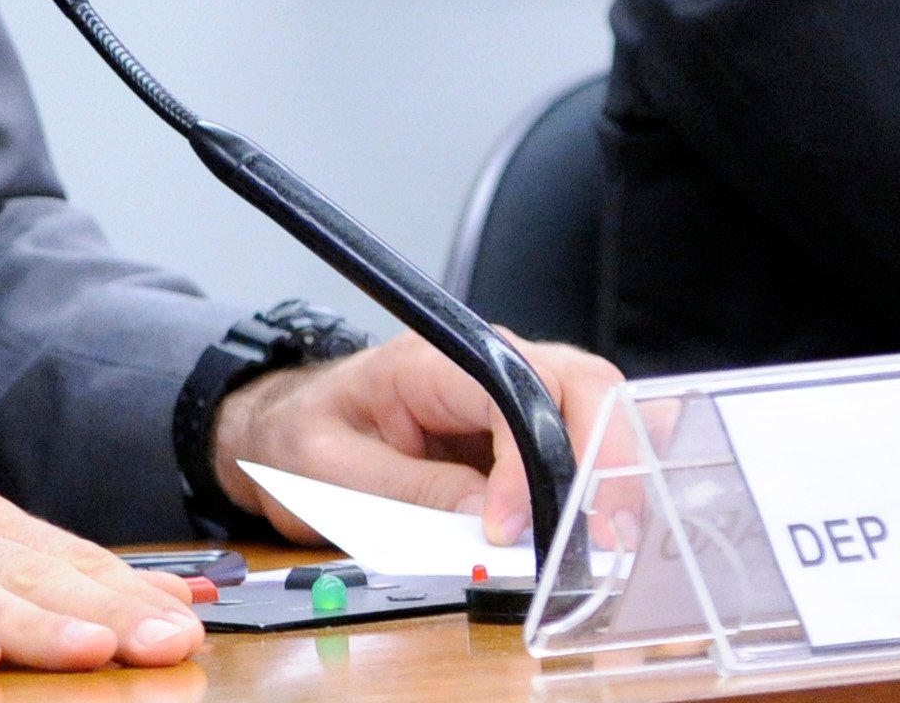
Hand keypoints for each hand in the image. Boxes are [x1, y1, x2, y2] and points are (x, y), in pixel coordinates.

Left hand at [213, 330, 622, 546]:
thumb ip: (413, 492)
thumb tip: (493, 524)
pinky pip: (580, 442)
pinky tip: (608, 520)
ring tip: (612, 540)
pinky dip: (605, 478)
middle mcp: (482, 363)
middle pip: (577, 384)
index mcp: (427, 359)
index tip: (513, 528)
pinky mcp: (518, 432)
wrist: (284, 430)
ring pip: (594, 408)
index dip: (526, 463)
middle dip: (603, 458)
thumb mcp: (335, 470)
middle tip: (605, 538)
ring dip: (615, 471)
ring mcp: (508, 394)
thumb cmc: (304, 438)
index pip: (508, 392)